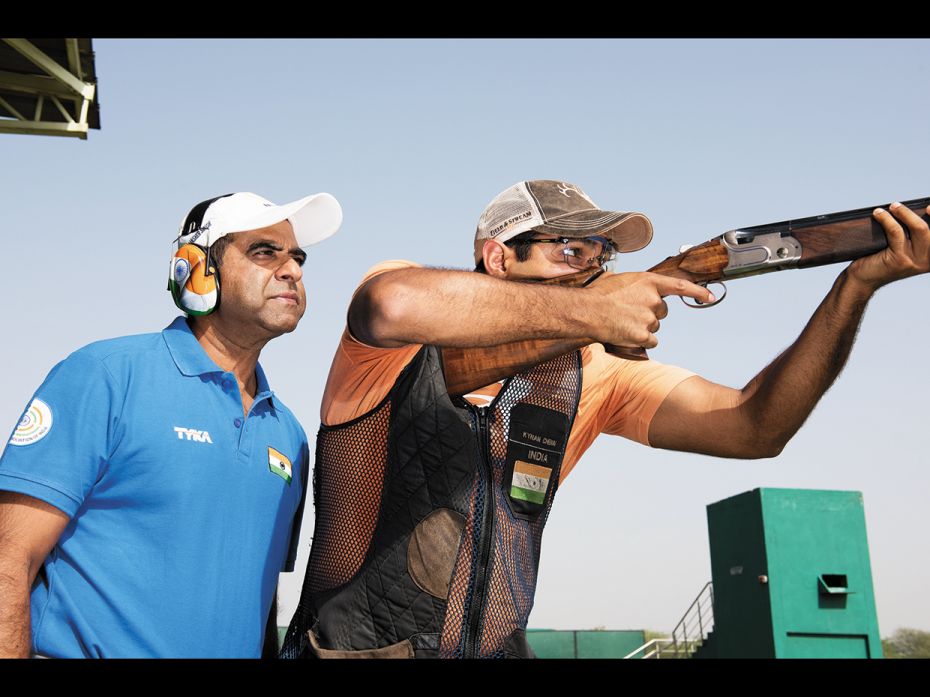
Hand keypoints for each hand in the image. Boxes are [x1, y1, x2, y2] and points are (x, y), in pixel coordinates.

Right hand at [586, 271, 714, 347]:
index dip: (698, 292)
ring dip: (642, 327)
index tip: (710, 296)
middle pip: (662, 312)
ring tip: (621, 322)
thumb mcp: (619, 280)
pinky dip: (640, 341)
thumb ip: (636, 286)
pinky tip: (625, 334)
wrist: (586, 312)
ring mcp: (650, 318)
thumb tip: (637, 292)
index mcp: (649, 281)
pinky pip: (650, 341)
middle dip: (649, 313)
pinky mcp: (644, 335)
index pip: (681, 286)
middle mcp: (653, 299)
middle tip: (629, 313)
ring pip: (654, 327)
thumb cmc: (598, 295)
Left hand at [848, 202, 929, 291]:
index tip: (928, 207)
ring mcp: (915, 261)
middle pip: (929, 229)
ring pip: (918, 228)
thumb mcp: (904, 248)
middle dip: (913, 213)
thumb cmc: (882, 260)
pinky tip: (878, 214)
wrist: (863, 279)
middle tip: (896, 205)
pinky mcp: (900, 260)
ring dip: (903, 213)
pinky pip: (897, 232)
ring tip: (890, 207)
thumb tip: (915, 210)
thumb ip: (913, 235)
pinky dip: (887, 220)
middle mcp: (928, 261)